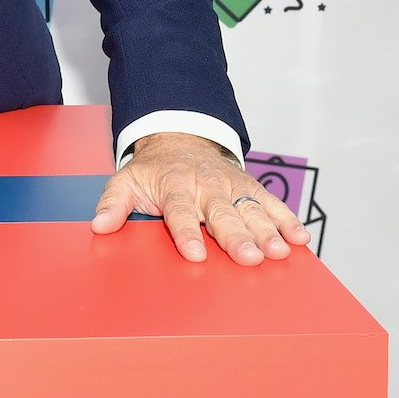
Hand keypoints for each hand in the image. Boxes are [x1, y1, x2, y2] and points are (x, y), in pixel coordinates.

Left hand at [89, 132, 309, 265]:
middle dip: (237, 236)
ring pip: (251, 209)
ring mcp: (231, 185)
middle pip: (222, 214)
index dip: (186, 233)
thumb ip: (113, 203)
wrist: (181, 140)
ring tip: (279, 251)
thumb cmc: (154, 171)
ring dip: (267, 231)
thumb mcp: (125, 181)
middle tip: (250, 258)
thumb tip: (99, 225)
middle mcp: (206, 185)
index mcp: (174, 186)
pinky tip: (299, 238)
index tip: (194, 254)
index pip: (180, 211)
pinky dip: (287, 219)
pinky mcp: (250, 186)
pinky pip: (271, 202)